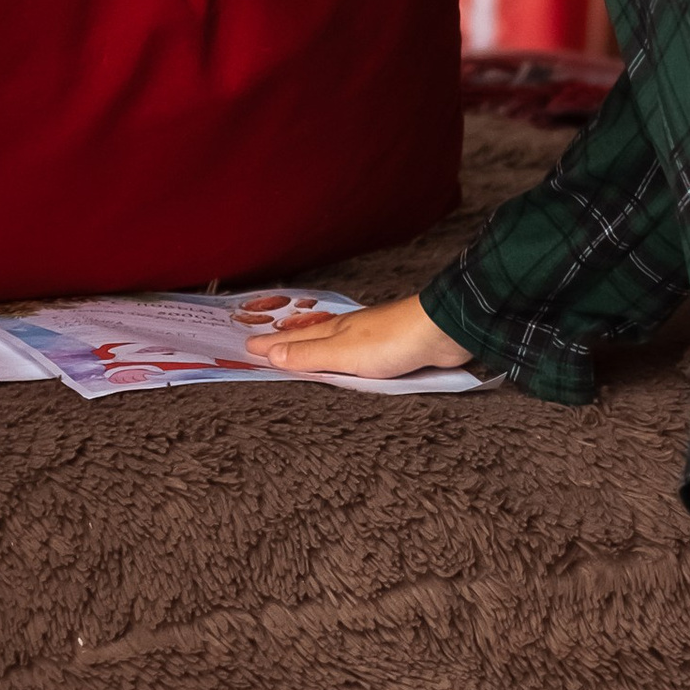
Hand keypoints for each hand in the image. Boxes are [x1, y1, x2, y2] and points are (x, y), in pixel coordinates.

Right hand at [249, 293, 463, 379]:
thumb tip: (270, 354)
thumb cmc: (392, 341)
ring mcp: (371, 337)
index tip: (247, 347)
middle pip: (310, 338)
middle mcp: (349, 330)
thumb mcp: (343, 353)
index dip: (271, 345)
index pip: (294, 340)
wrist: (441, 332)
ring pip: (332, 342)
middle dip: (286, 342)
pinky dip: (339, 355)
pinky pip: (354, 353)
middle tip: (263, 345)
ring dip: (312, 346)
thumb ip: (309, 356)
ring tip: (297, 350)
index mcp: (334, 331)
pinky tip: (345, 359)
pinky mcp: (392, 347)